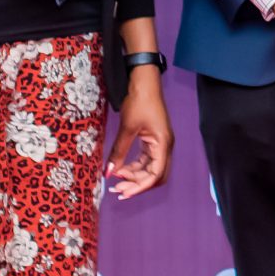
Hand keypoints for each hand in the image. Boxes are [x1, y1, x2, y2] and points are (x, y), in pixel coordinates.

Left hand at [104, 65, 173, 198]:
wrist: (144, 83)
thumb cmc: (140, 102)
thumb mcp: (127, 128)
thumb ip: (119, 152)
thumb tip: (109, 173)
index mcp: (163, 144)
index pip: (155, 174)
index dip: (139, 186)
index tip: (123, 192)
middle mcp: (165, 146)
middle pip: (156, 175)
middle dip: (138, 185)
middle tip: (118, 190)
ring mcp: (160, 144)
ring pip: (150, 169)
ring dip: (135, 177)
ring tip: (116, 181)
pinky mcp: (153, 140)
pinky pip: (146, 160)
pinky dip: (134, 167)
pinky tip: (121, 169)